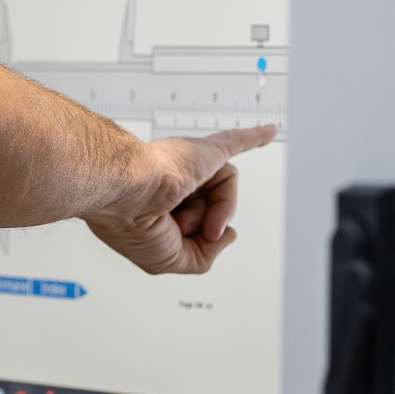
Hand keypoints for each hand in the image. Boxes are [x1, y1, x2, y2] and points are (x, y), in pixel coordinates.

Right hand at [81, 125, 275, 275]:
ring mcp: (191, 166)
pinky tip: (270, 132)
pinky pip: (235, 142)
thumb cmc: (131, 223)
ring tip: (197, 212)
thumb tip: (228, 234)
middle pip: (212, 209)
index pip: (194, 223)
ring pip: (224, 192)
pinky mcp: (205, 151)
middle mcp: (176, 183)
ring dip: (216, 210)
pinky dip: (254, 137)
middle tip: (186, 227)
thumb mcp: (169, 261)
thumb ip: (202, 255)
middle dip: (203, 225)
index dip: (193, 236)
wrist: (124, 193)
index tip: (183, 239)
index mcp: (160, 206)